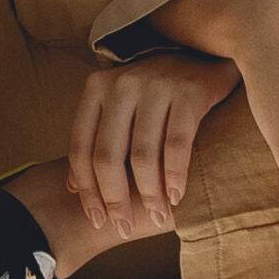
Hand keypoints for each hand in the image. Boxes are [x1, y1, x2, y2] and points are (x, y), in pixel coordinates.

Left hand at [65, 50, 243, 232]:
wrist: (206, 52)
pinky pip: (177, 145)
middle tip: (124, 226)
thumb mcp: (120, 107)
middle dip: (115, 200)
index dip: (88, 190)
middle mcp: (122, 84)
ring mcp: (156, 85)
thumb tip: (72, 186)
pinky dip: (175, 176)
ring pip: (143, 156)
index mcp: (97, 88)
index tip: (98, 219)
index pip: (82, 148)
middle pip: (108, 156)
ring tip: (157, 216)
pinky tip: (178, 197)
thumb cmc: (158, 89)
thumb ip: (97, 140)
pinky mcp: (189, 91)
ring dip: (149, 195)